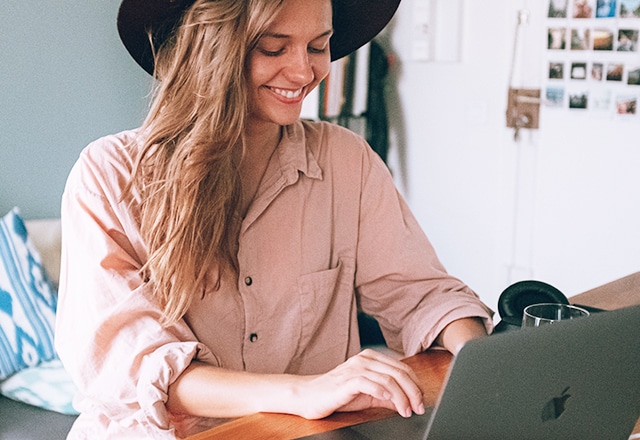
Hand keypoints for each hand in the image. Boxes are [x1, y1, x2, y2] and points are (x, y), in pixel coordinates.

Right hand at [293, 349, 424, 419]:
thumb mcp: (368, 395)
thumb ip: (387, 395)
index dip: (416, 385)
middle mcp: (365, 359)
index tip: (421, 402)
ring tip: (406, 411)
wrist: (308, 395)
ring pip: (388, 379)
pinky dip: (383, 393)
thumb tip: (408, 401)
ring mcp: (356, 368)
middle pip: (399, 372)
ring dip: (402, 397)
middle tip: (419, 408)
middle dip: (413, 392)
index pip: (402, 368)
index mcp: (371, 358)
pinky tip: (389, 402)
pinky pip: (370, 383)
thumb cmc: (337, 394)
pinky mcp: (347, 380)